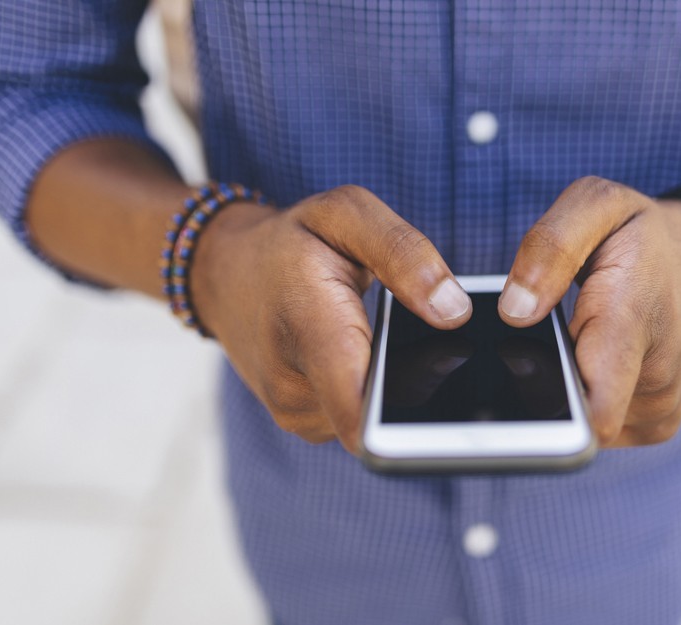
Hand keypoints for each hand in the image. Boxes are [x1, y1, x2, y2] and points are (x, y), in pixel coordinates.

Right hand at [190, 185, 470, 451]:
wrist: (226, 274)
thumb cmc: (291, 242)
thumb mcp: (344, 214)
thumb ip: (403, 252)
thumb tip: (454, 310)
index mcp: (309, 327)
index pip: (360, 412)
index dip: (407, 424)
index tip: (448, 410)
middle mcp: (294, 385)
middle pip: (381, 415)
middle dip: (416, 388)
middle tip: (419, 339)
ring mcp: (295, 412)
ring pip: (373, 416)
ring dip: (392, 385)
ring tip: (383, 341)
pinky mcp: (304, 422)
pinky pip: (356, 417)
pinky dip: (374, 391)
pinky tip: (369, 358)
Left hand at [499, 176, 680, 445]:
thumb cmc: (642, 235)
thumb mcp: (597, 204)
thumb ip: (550, 246)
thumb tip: (515, 312)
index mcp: (631, 318)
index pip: (596, 410)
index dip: (550, 418)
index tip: (515, 400)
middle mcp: (655, 374)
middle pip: (572, 416)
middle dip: (543, 386)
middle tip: (546, 339)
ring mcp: (660, 408)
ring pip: (583, 422)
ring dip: (567, 388)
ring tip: (579, 343)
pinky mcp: (656, 426)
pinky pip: (601, 427)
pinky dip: (589, 400)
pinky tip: (593, 364)